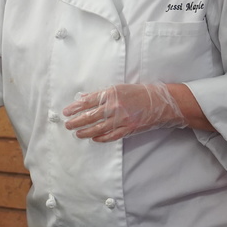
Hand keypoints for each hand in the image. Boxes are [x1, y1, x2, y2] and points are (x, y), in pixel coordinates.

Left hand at [62, 82, 187, 141]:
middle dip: (76, 121)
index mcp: (111, 94)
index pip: (88, 102)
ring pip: (98, 128)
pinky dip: (101, 138)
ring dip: (85, 131)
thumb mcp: (119, 88)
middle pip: (90, 116)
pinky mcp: (128, 129)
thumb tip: (84, 98)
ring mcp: (122, 119)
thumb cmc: (139, 93)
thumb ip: (101, 94)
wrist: (159, 102)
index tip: (66, 112)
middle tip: (68, 125)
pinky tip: (93, 138)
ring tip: (77, 133)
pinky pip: (111, 136)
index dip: (75, 108)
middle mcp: (115, 107)